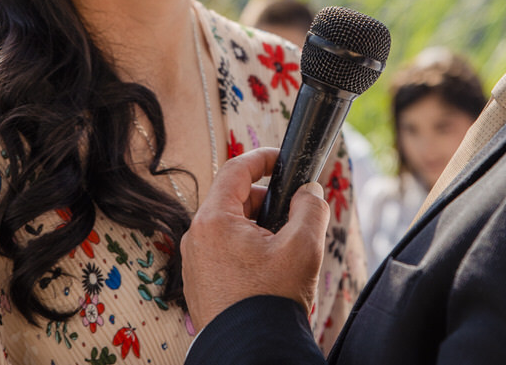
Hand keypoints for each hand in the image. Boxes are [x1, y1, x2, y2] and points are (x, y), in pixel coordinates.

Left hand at [182, 147, 329, 332]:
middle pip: (233, 200)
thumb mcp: (303, 245)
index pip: (235, 170)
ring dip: (258, 228)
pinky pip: (223, 253)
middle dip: (266, 201)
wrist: (253, 352)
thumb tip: (309, 191)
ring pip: (229, 228)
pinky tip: (269, 270)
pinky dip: (246, 250)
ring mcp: (195, 263)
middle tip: (293, 214)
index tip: (282, 159)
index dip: (262, 159)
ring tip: (284, 249)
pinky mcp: (199, 285)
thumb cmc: (273, 300)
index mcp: (214, 221)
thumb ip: (310, 207)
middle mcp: (196, 238)